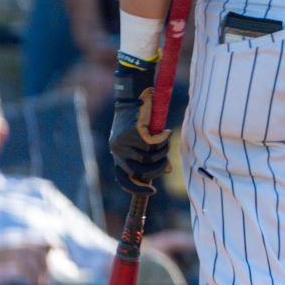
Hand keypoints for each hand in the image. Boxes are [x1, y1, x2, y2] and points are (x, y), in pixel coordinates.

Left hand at [109, 55, 171, 193]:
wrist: (133, 94)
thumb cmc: (139, 116)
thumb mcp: (142, 138)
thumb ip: (150, 154)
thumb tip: (167, 171)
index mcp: (117, 154)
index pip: (123, 179)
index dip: (137, 188)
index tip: (152, 191)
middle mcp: (118, 150)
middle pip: (141, 170)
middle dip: (157, 168)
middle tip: (166, 160)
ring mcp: (124, 142)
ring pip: (149, 156)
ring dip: (162, 149)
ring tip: (165, 138)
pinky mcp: (133, 132)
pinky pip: (153, 142)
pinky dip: (163, 138)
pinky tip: (166, 131)